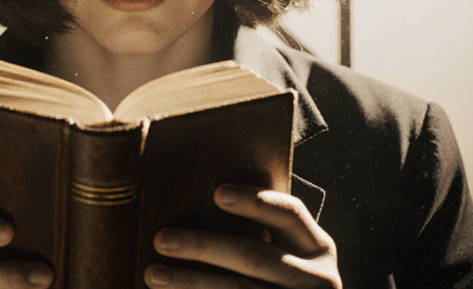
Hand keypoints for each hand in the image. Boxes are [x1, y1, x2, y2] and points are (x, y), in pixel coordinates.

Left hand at [146, 185, 340, 288]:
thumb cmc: (278, 282)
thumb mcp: (285, 258)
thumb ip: (258, 235)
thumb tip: (202, 202)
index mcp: (318, 250)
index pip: (290, 214)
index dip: (255, 201)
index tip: (216, 192)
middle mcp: (319, 281)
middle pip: (254, 256)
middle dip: (203, 246)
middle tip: (161, 239)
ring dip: (191, 282)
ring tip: (153, 274)